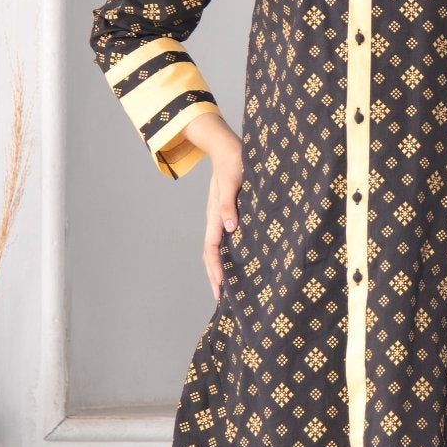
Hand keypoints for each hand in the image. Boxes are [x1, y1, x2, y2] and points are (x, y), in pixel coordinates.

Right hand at [190, 114, 243, 301]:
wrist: (227, 146)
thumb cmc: (234, 161)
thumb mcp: (233, 180)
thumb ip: (229, 204)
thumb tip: (230, 229)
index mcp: (215, 214)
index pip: (213, 248)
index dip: (217, 268)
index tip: (222, 286)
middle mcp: (215, 219)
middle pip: (211, 254)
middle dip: (215, 277)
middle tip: (221, 300)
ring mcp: (220, 218)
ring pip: (215, 249)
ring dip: (218, 269)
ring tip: (225, 289)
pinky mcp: (227, 214)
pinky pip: (223, 240)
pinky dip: (225, 256)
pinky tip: (235, 263)